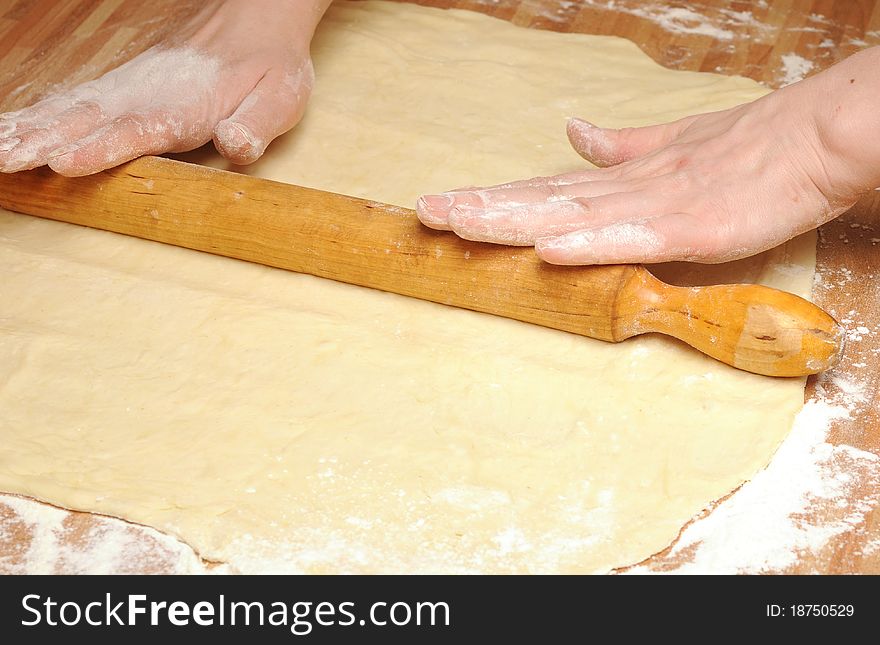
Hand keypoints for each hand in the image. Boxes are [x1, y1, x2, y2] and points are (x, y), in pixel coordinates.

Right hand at [0, 0, 330, 175]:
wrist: (257, 21)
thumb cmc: (270, 65)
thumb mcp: (280, 97)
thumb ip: (255, 123)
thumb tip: (235, 145)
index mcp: (186, 105)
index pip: (137, 130)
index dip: (101, 148)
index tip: (63, 161)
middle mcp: (148, 96)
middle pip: (89, 119)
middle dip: (43, 141)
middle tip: (4, 160)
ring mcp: (131, 89)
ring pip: (73, 108)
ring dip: (31, 129)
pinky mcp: (125, 87)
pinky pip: (75, 100)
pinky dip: (41, 113)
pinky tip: (15, 126)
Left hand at [416, 47, 879, 264]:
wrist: (814, 142)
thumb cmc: (748, 152)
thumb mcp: (674, 150)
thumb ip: (620, 148)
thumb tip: (573, 134)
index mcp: (620, 179)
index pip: (543, 190)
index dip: (493, 197)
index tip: (444, 203)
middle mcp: (625, 190)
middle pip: (541, 200)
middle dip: (480, 209)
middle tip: (425, 213)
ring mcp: (655, 207)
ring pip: (570, 214)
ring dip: (512, 219)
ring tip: (459, 222)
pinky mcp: (690, 226)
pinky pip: (632, 237)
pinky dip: (589, 241)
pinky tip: (547, 247)